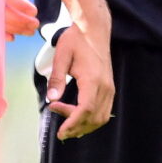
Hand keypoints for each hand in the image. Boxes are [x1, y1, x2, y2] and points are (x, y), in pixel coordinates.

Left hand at [47, 20, 114, 138]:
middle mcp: (105, 86)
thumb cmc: (76, 40)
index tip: (60, 133)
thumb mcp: (61, 56)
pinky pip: (105, 111)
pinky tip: (78, 117)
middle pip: (94, 118)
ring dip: (85, 125)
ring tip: (67, 123)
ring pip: (102, 117)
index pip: (85, 109)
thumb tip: (51, 99)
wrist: (94, 30)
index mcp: (92, 79)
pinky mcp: (110, 88)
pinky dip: (92, 119)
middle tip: (59, 128)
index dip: (73, 124)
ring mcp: (110, 88)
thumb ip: (56, 78)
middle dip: (77, 128)